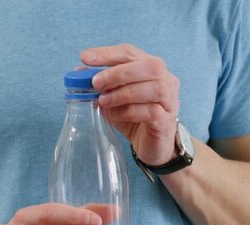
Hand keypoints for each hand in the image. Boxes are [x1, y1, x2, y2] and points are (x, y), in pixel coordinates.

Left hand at [81, 44, 179, 165]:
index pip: (130, 52)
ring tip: (104, 101)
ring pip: (153, 88)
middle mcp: (167, 80)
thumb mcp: (113, 99)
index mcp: (152, 68)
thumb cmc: (134, 118)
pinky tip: (115, 115)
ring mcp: (170, 101)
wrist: (151, 146)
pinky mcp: (166, 121)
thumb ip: (100, 85)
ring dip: (123, 93)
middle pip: (149, 66)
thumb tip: (79, 73)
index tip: (85, 58)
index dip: (107, 53)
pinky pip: (151, 111)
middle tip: (96, 83)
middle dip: (118, 73)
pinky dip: (129, 111)